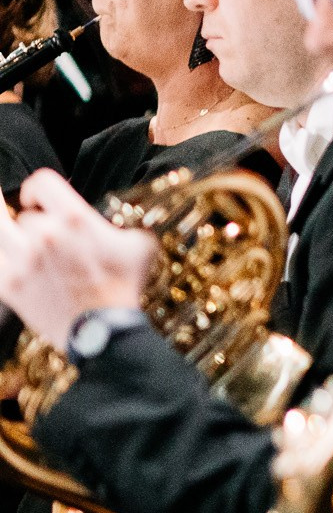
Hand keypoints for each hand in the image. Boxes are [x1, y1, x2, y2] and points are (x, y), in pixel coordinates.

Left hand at [0, 172, 158, 347]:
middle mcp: (45, 235)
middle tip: (38, 231)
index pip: (41, 182)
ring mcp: (22, 259)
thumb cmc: (122, 288)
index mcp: (76, 219)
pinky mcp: (8, 283)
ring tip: (10, 228)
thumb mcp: (140, 246)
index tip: (36, 198)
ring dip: (5, 227)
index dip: (36, 187)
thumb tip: (125, 213)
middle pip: (23, 213)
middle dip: (33, 222)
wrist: (102, 330)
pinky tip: (11, 255)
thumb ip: (124, 223)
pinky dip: (5, 256)